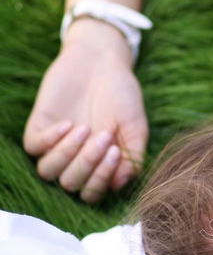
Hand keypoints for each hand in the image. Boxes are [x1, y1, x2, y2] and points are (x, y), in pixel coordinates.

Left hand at [23, 18, 147, 202]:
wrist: (102, 61)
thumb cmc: (123, 96)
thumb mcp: (136, 128)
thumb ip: (133, 158)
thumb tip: (119, 185)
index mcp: (100, 166)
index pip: (92, 193)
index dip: (101, 180)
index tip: (116, 152)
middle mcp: (76, 160)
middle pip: (70, 184)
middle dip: (88, 163)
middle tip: (104, 136)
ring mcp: (56, 145)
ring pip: (48, 172)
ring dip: (68, 154)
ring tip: (85, 128)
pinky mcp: (39, 127)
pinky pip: (34, 148)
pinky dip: (51, 140)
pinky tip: (68, 124)